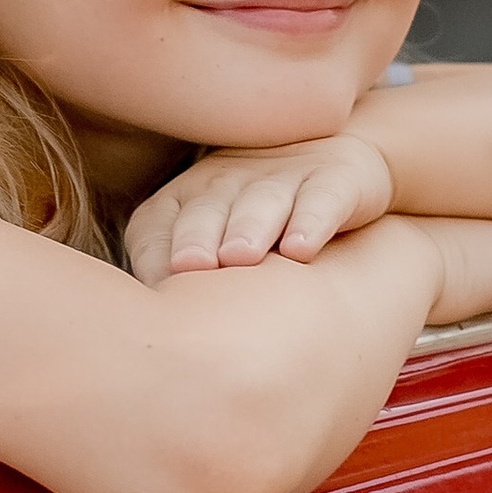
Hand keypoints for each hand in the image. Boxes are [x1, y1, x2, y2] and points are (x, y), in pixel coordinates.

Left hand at [125, 133, 394, 282]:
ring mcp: (285, 178)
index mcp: (189, 197)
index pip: (158, 223)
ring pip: (262, 201)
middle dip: (196, 237)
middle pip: (207, 209)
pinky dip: (311, 220)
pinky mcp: (337, 179)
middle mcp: (230, 182)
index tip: (155, 290)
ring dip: (248, 226)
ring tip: (239, 256)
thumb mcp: (215, 241)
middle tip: (188, 266)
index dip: (155, 254)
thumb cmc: (259, 223)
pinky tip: (301, 248)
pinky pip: (323, 198)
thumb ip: (176, 276)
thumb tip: (153, 336)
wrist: (338, 155)